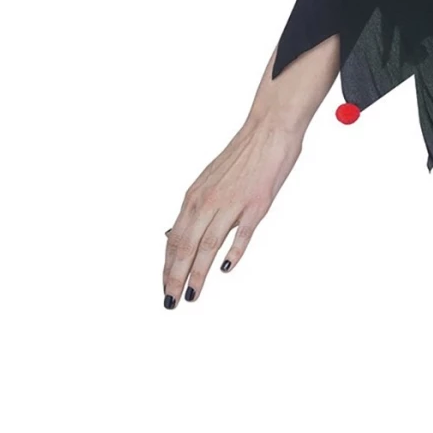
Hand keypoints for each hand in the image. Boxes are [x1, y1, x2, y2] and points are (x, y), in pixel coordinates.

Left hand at [162, 114, 304, 306]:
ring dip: (197, 272)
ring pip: (207, 244)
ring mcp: (232, 203)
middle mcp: (208, 201)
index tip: (164, 287)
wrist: (268, 131)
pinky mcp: (257, 204)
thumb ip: (195, 210)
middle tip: (170, 301)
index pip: (175, 239)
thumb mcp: (209, 183)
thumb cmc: (242, 157)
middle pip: (186, 246)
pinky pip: (242, 233)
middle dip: (175, 276)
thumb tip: (173, 233)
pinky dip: (232, 252)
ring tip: (191, 294)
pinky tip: (225, 269)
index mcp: (195, 198)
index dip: (167, 266)